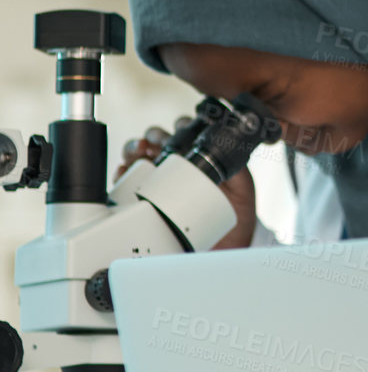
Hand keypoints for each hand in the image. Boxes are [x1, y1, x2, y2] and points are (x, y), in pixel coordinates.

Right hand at [116, 117, 255, 250]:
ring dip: (134, 148)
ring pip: (138, 156)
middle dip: (154, 135)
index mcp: (199, 156)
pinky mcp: (143, 200)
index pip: (185, 132)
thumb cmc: (235, 213)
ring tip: (139, 152)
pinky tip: (124, 172)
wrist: (224, 245)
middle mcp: (176, 165)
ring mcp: (158, 181)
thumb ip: (237, 166)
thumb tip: (230, 148)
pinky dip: (121, 174)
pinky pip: (125, 183)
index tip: (181, 128)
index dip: (180, 126)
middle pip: (157, 140)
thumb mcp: (241, 186)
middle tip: (157, 141)